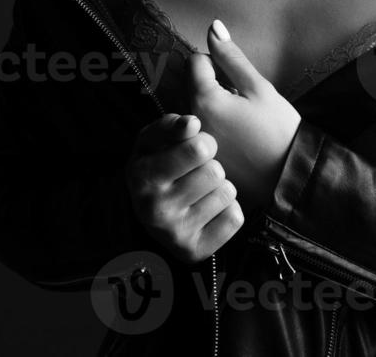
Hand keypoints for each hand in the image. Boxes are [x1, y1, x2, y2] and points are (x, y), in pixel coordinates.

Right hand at [124, 112, 244, 263]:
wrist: (154, 213)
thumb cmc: (159, 166)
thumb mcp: (154, 141)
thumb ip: (171, 124)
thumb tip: (192, 124)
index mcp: (141, 176)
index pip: (199, 149)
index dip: (204, 143)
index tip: (195, 150)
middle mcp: (153, 208)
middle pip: (215, 172)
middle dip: (211, 167)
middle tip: (196, 174)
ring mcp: (173, 233)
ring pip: (226, 193)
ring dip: (220, 188)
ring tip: (201, 192)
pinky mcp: (195, 251)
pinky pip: (234, 218)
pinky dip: (228, 211)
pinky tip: (209, 212)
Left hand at [187, 19, 302, 213]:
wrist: (288, 177)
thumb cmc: (278, 130)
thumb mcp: (259, 87)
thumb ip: (231, 57)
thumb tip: (213, 27)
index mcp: (204, 100)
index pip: (195, 61)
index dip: (217, 62)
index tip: (237, 79)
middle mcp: (190, 122)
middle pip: (191, 85)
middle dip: (212, 84)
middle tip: (240, 99)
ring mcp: (193, 143)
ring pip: (194, 107)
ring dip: (212, 105)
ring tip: (239, 120)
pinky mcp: (199, 158)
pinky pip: (197, 131)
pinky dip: (212, 127)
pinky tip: (235, 138)